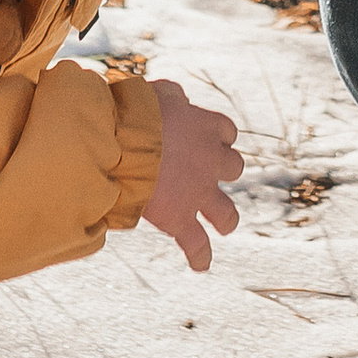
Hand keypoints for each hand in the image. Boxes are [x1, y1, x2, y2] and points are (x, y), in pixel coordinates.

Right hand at [139, 78, 242, 272]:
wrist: (124, 143)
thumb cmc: (135, 111)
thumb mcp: (159, 92)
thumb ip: (174, 96)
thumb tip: (179, 99)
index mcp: (208, 127)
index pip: (226, 132)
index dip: (217, 137)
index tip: (205, 139)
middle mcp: (212, 161)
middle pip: (234, 167)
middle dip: (223, 171)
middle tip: (207, 175)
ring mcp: (199, 193)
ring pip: (227, 213)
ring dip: (226, 218)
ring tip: (224, 225)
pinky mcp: (180, 219)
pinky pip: (196, 244)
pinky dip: (199, 255)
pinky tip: (200, 265)